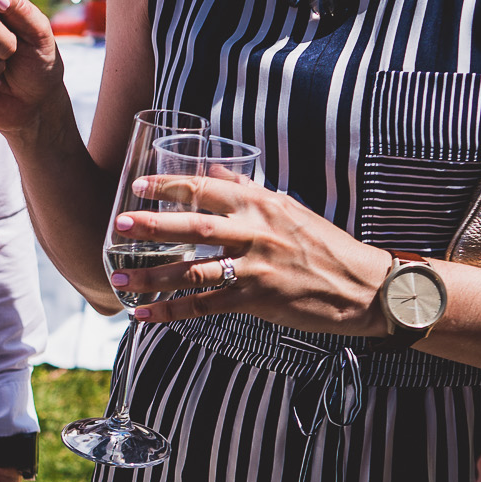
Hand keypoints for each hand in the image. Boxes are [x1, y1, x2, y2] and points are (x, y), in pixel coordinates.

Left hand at [104, 172, 391, 335]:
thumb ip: (246, 189)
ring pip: (193, 272)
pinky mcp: (256, 300)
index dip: (171, 186)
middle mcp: (256, 232)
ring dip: (153, 275)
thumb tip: (213, 167)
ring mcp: (255, 268)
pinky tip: (145, 314)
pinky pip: (204, 306)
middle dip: (154, 225)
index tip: (139, 186)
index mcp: (261, 204)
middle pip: (194, 227)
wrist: (360, 286)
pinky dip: (171, 312)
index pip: (207, 188)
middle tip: (119, 224)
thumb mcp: (287, 207)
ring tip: (119, 275)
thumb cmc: (323, 245)